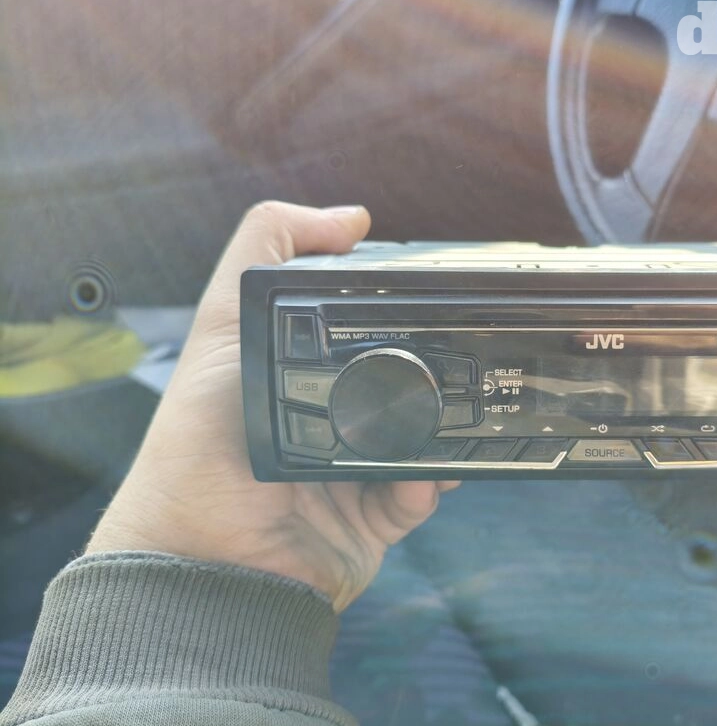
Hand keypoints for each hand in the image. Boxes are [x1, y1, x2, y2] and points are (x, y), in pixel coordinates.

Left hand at [87, 202, 458, 611]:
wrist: (205, 554)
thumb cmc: (199, 441)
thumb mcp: (223, 321)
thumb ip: (267, 247)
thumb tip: (353, 217)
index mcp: (299, 370)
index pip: (362, 326)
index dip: (393, 306)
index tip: (430, 289)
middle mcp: (329, 416)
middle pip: (401, 378)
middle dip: (433, 367)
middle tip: (462, 351)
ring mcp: (355, 467)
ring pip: (423, 435)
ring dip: (442, 427)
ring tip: (457, 410)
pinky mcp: (373, 516)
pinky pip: (420, 492)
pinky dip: (428, 480)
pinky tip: (424, 470)